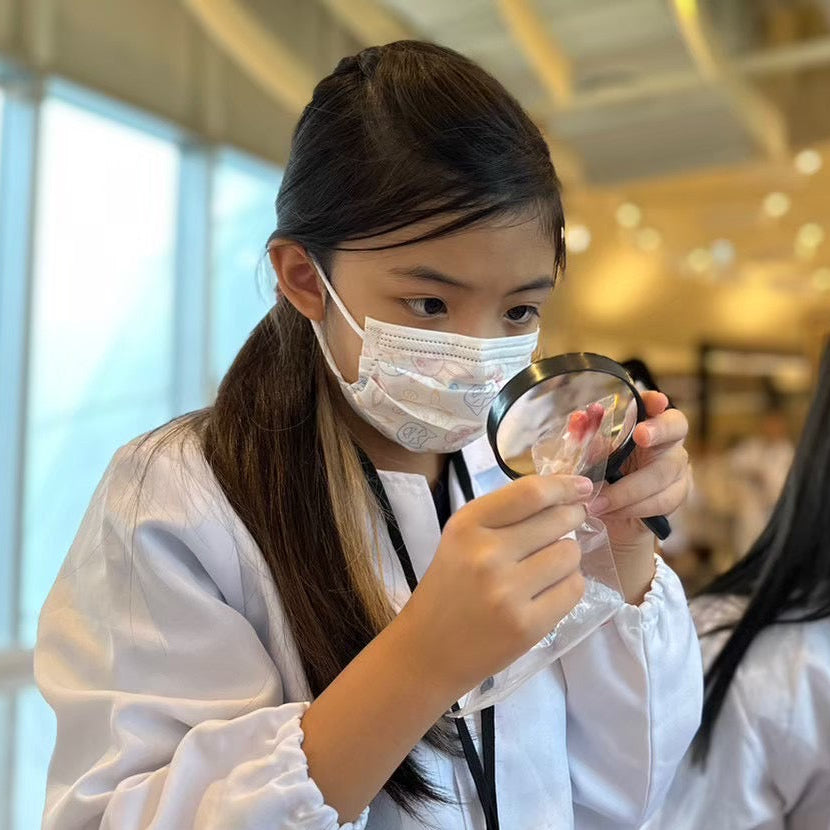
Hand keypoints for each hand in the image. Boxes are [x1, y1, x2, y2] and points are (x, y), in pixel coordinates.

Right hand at [397, 474, 589, 697]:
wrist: (429, 650)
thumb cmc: (450, 587)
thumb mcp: (462, 538)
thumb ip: (506, 514)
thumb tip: (565, 495)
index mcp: (467, 526)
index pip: (530, 493)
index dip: (563, 485)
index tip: (581, 486)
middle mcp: (486, 554)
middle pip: (557, 520)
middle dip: (572, 517)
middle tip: (573, 521)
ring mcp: (508, 592)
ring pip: (570, 554)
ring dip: (568, 555)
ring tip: (551, 563)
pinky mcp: (527, 625)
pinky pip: (573, 589)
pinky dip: (569, 585)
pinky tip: (550, 589)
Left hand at [590, 391, 691, 553]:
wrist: (616, 512)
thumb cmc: (607, 474)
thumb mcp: (594, 455)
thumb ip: (588, 439)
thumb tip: (579, 420)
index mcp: (648, 425)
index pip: (658, 406)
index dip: (657, 402)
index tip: (653, 400)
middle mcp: (668, 443)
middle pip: (675, 430)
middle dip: (657, 431)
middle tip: (640, 435)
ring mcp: (678, 469)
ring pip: (662, 475)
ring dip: (627, 490)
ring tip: (599, 501)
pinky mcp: (677, 495)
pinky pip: (660, 502)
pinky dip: (631, 508)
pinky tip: (610, 511)